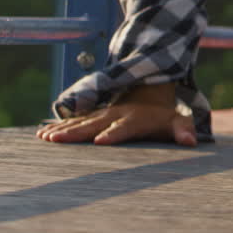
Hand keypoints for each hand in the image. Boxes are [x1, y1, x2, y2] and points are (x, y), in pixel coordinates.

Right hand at [36, 81, 197, 146]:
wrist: (148, 90)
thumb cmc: (163, 114)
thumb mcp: (177, 120)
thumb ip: (183, 130)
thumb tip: (191, 141)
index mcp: (134, 119)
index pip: (123, 127)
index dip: (113, 134)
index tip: (100, 141)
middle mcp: (114, 115)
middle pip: (93, 124)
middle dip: (76, 133)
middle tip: (57, 141)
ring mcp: (101, 114)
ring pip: (79, 122)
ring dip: (62, 130)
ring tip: (45, 139)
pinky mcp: (92, 116)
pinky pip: (73, 122)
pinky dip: (57, 126)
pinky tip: (41, 135)